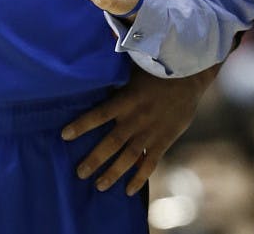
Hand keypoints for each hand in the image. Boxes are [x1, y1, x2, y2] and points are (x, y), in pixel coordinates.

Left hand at [61, 65, 218, 194]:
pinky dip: (139, 178)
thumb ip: (114, 73)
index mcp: (127, 99)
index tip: (64, 135)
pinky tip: (128, 190)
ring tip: (98, 186)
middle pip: (111, 143)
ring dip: (113, 173)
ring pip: (128, 157)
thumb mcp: (133, 67)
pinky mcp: (164, 140)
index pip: (99, 114)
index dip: (81, 125)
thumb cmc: (157, 69)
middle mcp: (136, 118)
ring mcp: (150, 132)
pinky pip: (149, 163)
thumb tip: (93, 62)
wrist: (189, 77)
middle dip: (94, 159)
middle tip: (79, 173)